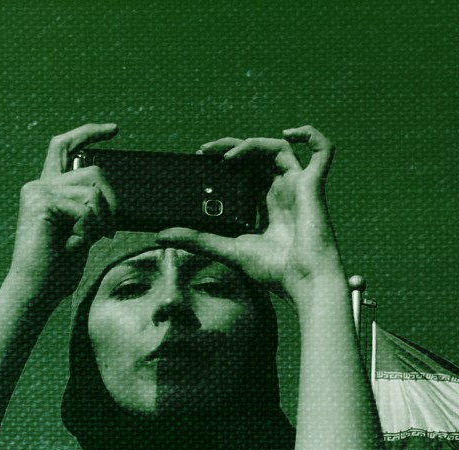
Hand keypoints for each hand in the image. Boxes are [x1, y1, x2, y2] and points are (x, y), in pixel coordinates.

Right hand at [4, 123, 120, 305]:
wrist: (35, 291)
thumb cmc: (58, 268)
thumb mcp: (84, 229)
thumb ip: (92, 205)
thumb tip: (112, 191)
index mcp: (46, 189)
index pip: (64, 147)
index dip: (89, 133)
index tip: (114, 130)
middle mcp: (38, 186)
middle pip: (94, 169)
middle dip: (111, 199)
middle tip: (109, 229)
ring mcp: (37, 192)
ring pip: (93, 189)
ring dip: (103, 217)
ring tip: (92, 239)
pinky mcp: (41, 203)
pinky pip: (85, 206)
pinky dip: (91, 226)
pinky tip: (77, 242)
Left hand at [156, 127, 342, 300]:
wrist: (302, 282)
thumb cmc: (272, 270)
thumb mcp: (226, 249)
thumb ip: (197, 239)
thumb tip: (161, 235)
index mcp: (263, 203)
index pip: (243, 172)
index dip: (224, 161)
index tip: (199, 160)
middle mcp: (281, 191)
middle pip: (257, 157)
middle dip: (230, 147)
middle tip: (203, 151)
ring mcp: (298, 186)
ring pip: (277, 150)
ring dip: (251, 144)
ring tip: (225, 155)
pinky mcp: (312, 185)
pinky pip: (322, 151)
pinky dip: (311, 135)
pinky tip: (287, 133)